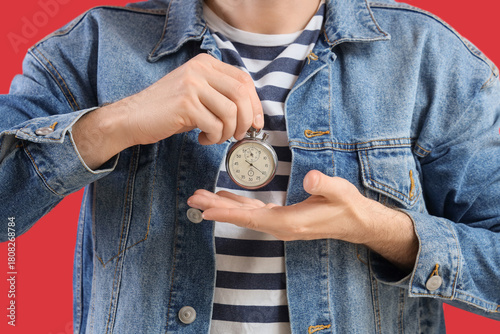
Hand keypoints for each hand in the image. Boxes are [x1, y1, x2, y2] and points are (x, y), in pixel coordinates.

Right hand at [125, 53, 262, 145]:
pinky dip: (213, 137)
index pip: (243, 80)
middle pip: (241, 94)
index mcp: (205, 63)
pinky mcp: (186, 104)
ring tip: (215, 137)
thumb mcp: (196, 93)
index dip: (255, 104)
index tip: (256, 122)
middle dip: (246, 120)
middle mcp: (200, 70)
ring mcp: (192, 85)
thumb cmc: (167, 110)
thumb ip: (220, 95)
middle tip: (239, 135)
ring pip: (231, 112)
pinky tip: (202, 138)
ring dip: (228, 132)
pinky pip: (215, 125)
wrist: (132, 117)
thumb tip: (251, 114)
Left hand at [188, 170, 417, 268]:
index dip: (228, 212)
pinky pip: (254, 212)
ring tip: (202, 198)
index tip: (206, 209)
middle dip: (217, 209)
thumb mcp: (339, 192)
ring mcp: (280, 223)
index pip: (252, 218)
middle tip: (193, 200)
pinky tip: (226, 198)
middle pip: (242, 217)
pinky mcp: (282, 218)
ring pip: (246, 215)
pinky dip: (238, 204)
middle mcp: (280, 226)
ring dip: (223, 206)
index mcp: (289, 222)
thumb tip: (310, 177)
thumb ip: (324, 184)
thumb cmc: (347, 207)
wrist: (356, 222)